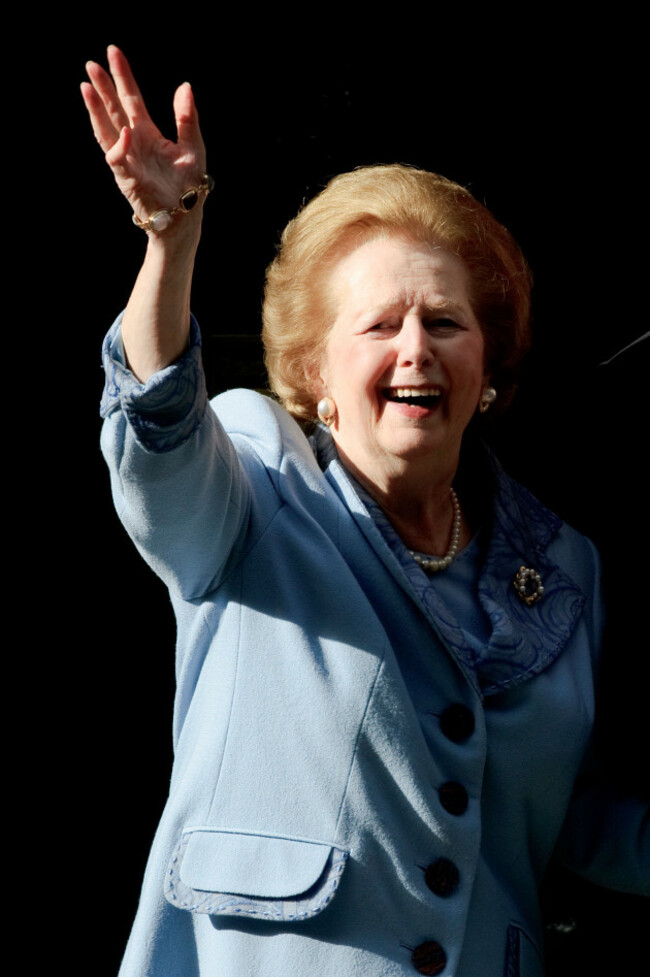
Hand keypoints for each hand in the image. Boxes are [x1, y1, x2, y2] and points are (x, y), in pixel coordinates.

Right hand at [81, 46, 206, 226]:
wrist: (185, 216)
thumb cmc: (189, 186)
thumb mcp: (193, 146)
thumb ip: (187, 117)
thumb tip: (184, 86)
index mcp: (148, 133)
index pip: (131, 99)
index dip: (123, 76)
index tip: (113, 52)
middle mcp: (133, 143)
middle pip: (114, 110)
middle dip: (103, 88)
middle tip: (92, 64)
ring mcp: (127, 159)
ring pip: (106, 130)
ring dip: (96, 110)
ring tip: (86, 87)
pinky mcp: (126, 178)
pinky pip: (118, 159)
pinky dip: (121, 145)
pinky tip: (126, 131)